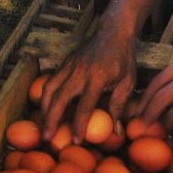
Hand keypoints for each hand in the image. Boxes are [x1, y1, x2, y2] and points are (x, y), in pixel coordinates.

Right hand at [39, 27, 136, 142]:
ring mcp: (69, 66)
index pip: (84, 106)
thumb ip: (119, 105)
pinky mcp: (64, 63)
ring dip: (44, 109)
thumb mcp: (128, 82)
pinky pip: (50, 81)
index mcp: (97, 77)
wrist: (112, 31)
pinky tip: (46, 108)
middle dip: (51, 120)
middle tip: (47, 138)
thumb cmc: (123, 59)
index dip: (79, 124)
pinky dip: (45, 96)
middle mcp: (79, 72)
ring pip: (49, 89)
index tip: (76, 140)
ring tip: (43, 125)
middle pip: (59, 99)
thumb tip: (116, 131)